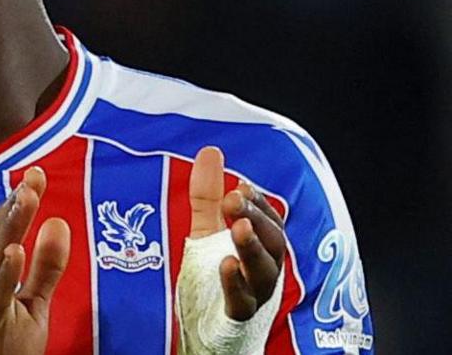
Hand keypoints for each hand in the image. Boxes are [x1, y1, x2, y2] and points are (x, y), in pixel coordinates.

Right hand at [0, 167, 70, 354]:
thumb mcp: (31, 304)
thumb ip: (46, 267)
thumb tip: (59, 221)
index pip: (1, 229)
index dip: (17, 201)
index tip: (36, 174)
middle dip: (16, 205)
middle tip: (33, 176)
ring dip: (10, 227)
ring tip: (26, 199)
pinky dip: (3, 274)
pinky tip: (15, 252)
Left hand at [188, 146, 286, 319]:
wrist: (210, 329)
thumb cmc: (214, 276)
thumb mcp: (207, 230)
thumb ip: (208, 194)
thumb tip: (211, 151)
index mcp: (261, 247)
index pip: (270, 220)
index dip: (259, 203)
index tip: (242, 186)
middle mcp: (265, 269)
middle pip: (272, 241)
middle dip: (255, 217)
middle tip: (235, 198)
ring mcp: (254, 294)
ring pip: (263, 271)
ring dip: (252, 246)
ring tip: (238, 227)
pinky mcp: (237, 316)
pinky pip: (242, 301)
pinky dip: (236, 283)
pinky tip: (226, 264)